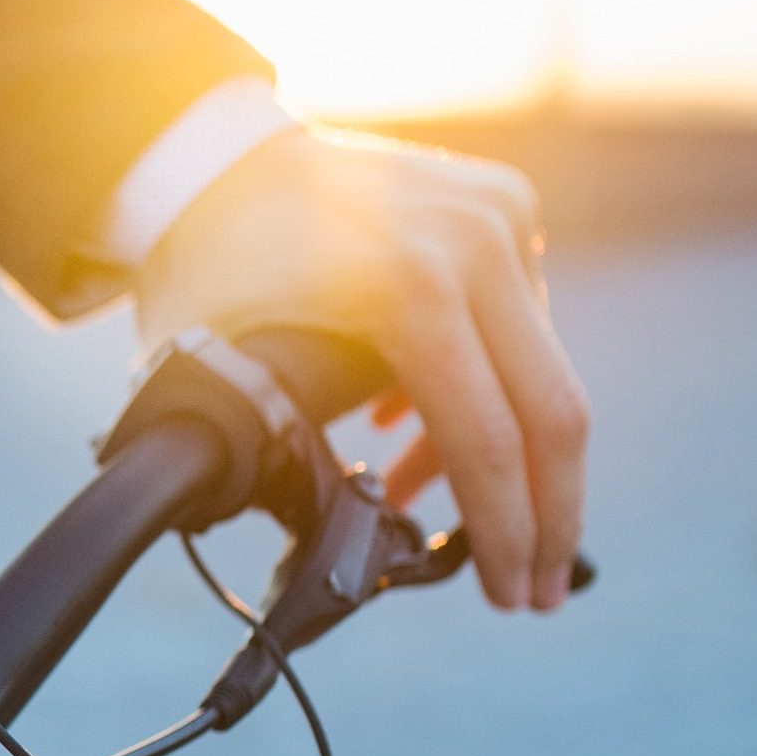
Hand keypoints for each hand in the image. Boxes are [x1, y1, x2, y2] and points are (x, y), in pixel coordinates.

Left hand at [132, 125, 590, 611]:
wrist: (209, 158)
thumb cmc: (204, 268)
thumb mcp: (223, 368)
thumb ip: (280, 451)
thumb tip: (339, 538)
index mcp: (409, 285)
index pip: (486, 439)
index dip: (504, 532)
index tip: (511, 597)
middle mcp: (476, 239)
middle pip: (552, 411)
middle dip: (546, 516)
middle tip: (535, 592)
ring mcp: (499, 213)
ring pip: (536, 371)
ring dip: (494, 457)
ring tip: (419, 505)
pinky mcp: (504, 203)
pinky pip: (517, 321)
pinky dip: (477, 387)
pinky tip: (413, 438)